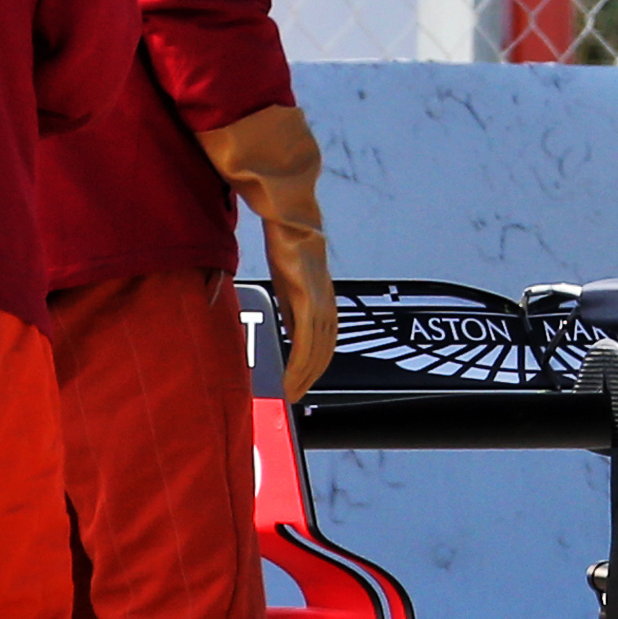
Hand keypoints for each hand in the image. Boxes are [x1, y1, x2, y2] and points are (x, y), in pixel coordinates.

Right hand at [194, 102, 333, 402]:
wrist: (270, 160)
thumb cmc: (253, 177)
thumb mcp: (239, 213)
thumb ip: (225, 232)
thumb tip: (202, 251)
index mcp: (298, 257)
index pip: (312, 308)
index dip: (310, 338)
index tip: (301, 363)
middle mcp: (311, 267)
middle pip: (323, 327)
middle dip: (314, 361)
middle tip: (299, 390)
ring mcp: (312, 269)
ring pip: (322, 331)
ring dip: (310, 364)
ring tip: (296, 390)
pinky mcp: (305, 272)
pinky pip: (311, 322)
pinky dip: (306, 352)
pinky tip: (300, 372)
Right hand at [261, 218, 336, 403]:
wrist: (292, 221)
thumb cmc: (290, 247)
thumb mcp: (291, 285)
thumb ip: (294, 309)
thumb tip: (292, 332)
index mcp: (324, 304)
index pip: (324, 344)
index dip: (314, 367)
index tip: (302, 383)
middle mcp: (327, 307)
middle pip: (323, 354)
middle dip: (310, 378)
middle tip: (295, 396)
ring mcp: (319, 306)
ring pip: (315, 354)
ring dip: (303, 378)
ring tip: (291, 394)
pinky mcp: (307, 302)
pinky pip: (305, 343)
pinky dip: (299, 365)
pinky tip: (291, 379)